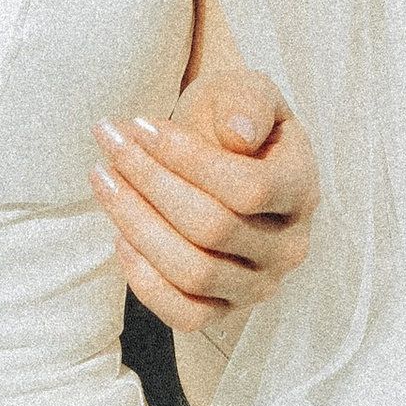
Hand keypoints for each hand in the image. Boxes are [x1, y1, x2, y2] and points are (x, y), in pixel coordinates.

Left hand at [91, 70, 316, 336]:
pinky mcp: (225, 311)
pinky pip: (185, 314)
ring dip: (136, 224)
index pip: (247, 188)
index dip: (186, 158)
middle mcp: (289, 247)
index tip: (139, 124)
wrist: (221, 154)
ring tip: (104, 179)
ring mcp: (259, 285)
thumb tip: (239, 135)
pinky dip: (145, 282)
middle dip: (149, 181)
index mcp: (302, 190)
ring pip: (193, 271)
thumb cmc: (229, 119)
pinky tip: (119, 237)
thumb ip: (247, 102)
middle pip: (211, 228)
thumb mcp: (244, 90)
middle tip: (109, 142)